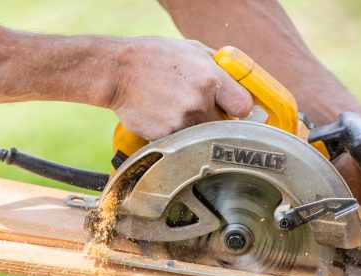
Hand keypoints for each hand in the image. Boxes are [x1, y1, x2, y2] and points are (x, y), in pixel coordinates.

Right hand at [105, 36, 252, 140]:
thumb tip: (241, 82)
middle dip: (215, 118)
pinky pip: (182, 141)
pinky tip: (164, 116)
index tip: (233, 109)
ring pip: (202, 135)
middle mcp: (199, 102)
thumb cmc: (154, 57)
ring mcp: (182, 122)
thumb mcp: (192, 49)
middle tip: (198, 106)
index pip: (244, 106)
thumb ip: (219, 66)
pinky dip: (176, 133)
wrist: (117, 72)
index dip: (239, 109)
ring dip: (195, 127)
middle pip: (223, 125)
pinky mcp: (166, 137)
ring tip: (176, 109)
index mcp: (211, 79)